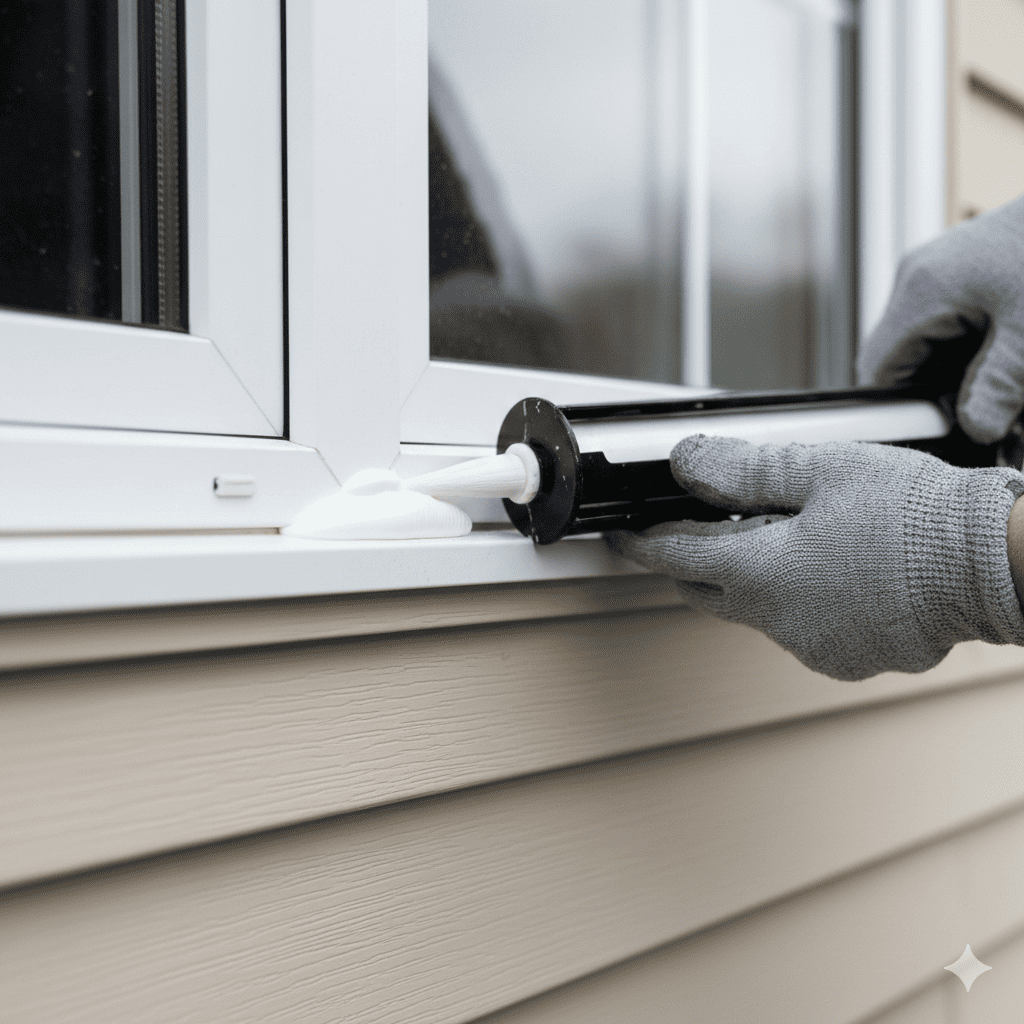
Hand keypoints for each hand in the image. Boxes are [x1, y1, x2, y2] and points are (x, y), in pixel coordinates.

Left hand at [607, 434, 1023, 680]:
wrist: (991, 563)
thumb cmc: (917, 515)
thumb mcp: (821, 470)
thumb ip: (744, 470)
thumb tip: (688, 463)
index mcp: (763, 572)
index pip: (675, 559)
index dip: (642, 544)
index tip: (624, 535)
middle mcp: (780, 620)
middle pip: (707, 591)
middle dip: (689, 564)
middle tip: (692, 533)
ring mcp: (813, 646)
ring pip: (754, 611)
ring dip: (750, 580)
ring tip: (784, 538)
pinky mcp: (846, 658)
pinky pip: (799, 630)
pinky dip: (795, 602)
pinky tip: (827, 572)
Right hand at [858, 193, 1023, 444]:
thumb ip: (1000, 385)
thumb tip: (977, 430)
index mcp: (922, 291)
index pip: (878, 368)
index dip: (900, 408)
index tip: (937, 430)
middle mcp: (918, 278)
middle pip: (900, 358)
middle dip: (935, 392)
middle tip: (984, 414)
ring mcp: (936, 271)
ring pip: (925, 343)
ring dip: (956, 371)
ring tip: (1003, 386)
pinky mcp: (960, 269)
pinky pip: (946, 323)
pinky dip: (970, 349)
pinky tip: (1005, 355)